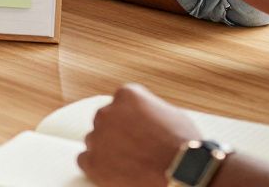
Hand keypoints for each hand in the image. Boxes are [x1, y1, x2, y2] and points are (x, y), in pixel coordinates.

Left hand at [78, 84, 201, 186]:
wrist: (182, 171)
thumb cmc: (183, 145)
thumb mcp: (170, 114)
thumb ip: (149, 110)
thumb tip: (145, 116)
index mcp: (126, 95)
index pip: (120, 103)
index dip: (130, 118)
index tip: (136, 129)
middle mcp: (107, 112)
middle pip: (105, 120)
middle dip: (116, 132)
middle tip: (133, 147)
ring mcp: (98, 136)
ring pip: (94, 140)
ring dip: (106, 149)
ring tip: (128, 162)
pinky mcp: (92, 161)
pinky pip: (85, 160)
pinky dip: (96, 167)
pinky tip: (113, 172)